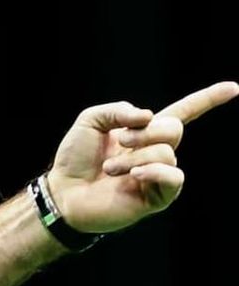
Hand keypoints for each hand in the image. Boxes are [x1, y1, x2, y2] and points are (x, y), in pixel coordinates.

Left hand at [45, 81, 238, 234]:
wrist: (62, 192)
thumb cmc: (75, 157)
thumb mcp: (91, 120)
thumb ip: (118, 109)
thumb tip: (149, 117)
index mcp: (144, 132)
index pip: (183, 112)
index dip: (207, 99)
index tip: (233, 87)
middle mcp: (156, 152)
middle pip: (173, 129)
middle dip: (145, 131)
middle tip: (120, 142)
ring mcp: (158, 175)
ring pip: (166, 153)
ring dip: (134, 157)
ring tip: (110, 169)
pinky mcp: (157, 197)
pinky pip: (173, 177)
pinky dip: (154, 171)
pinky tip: (134, 176)